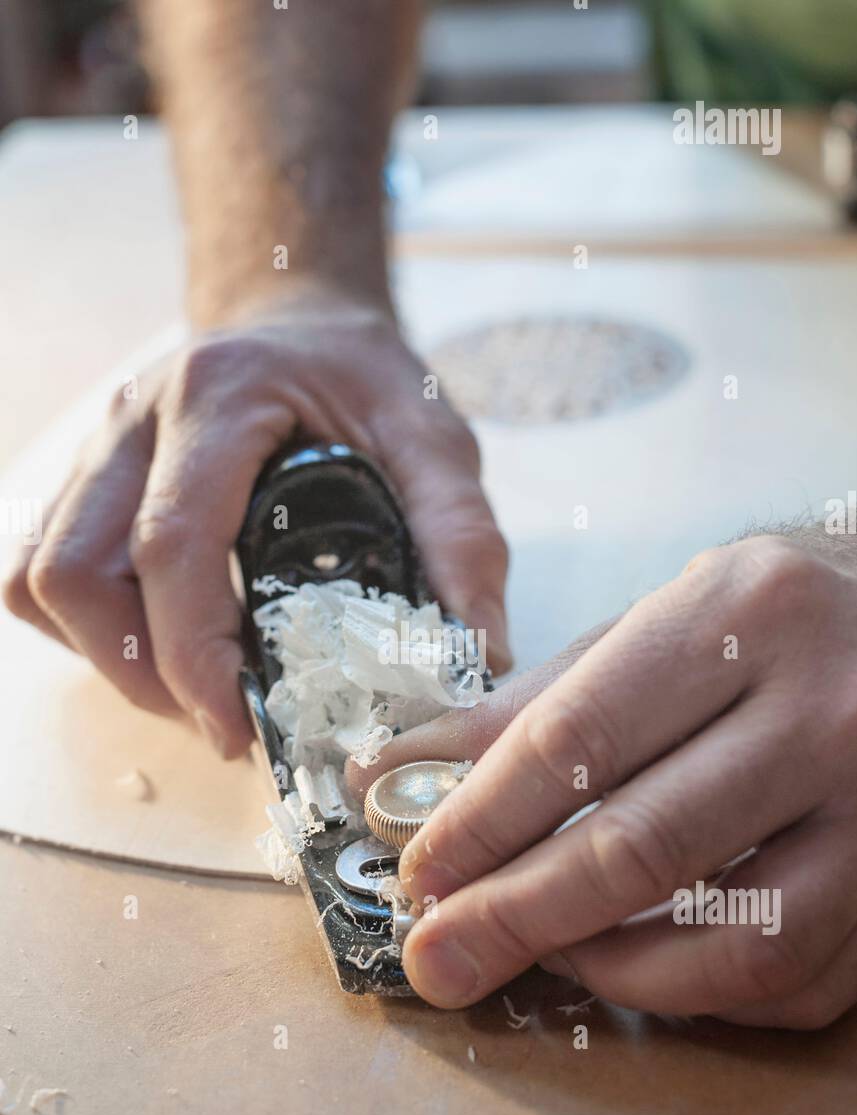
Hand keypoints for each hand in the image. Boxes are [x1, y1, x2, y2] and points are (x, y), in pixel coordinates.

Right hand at [3, 287, 509, 756]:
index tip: (236, 723)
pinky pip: (42, 572)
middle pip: (78, 572)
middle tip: (222, 717)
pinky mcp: (86, 480)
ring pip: (45, 578)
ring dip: (108, 655)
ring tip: (193, 690)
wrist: (301, 317)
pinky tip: (157, 644)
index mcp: (215, 399)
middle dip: (142, 670)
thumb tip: (480, 650)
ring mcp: (97, 449)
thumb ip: (462, 534)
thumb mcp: (432, 435)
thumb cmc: (361, 376)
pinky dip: (88, 629)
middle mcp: (135, 420)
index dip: (193, 652)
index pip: (171, 544)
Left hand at [350, 536, 856, 1029]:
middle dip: (517, 917)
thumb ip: (534, 705)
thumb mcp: (660, 620)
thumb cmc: (776, 622)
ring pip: (739, 945)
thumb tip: (397, 776)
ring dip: (616, 972)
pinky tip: (648, 965)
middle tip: (439, 957)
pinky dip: (710, 996)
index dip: (481, 822)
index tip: (420, 873)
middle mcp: (827, 709)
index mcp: (744, 616)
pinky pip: (803, 982)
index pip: (578, 741)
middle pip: (644, 848)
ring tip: (548, 954)